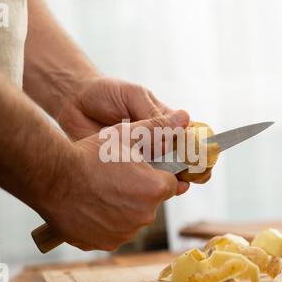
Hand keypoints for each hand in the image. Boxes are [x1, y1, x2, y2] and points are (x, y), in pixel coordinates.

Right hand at [40, 111, 188, 250]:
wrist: (52, 177)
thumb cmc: (90, 154)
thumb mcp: (126, 135)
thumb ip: (158, 128)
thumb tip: (184, 117)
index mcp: (155, 189)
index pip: (170, 184)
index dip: (156, 174)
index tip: (140, 169)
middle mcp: (145, 215)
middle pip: (151, 202)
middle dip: (140, 191)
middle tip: (115, 177)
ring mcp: (124, 233)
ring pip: (132, 218)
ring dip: (123, 208)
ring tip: (101, 190)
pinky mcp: (105, 244)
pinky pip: (113, 232)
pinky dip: (106, 223)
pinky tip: (91, 206)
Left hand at [57, 77, 192, 193]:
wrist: (74, 101)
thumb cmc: (106, 92)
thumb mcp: (133, 95)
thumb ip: (152, 114)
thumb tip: (174, 133)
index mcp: (163, 120)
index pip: (188, 136)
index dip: (199, 149)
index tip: (206, 160)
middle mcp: (154, 140)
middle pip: (177, 159)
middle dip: (187, 171)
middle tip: (191, 179)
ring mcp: (138, 155)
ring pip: (159, 173)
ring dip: (168, 180)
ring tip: (173, 186)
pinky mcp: (121, 166)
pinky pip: (137, 179)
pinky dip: (144, 185)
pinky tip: (148, 188)